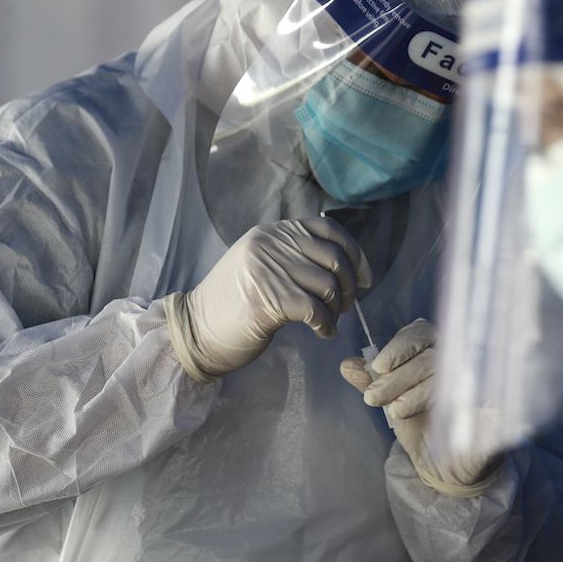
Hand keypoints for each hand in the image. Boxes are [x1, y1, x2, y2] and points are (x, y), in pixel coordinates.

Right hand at [167, 218, 371, 381]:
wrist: (196, 330)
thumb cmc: (233, 304)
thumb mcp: (261, 264)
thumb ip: (294, 255)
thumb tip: (345, 264)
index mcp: (272, 232)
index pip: (328, 229)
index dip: (355, 253)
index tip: (366, 277)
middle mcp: (271, 244)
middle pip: (334, 258)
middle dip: (350, 286)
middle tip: (346, 306)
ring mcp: (269, 270)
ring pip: (329, 285)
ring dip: (338, 309)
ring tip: (329, 321)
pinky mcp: (270, 300)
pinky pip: (318, 310)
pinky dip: (327, 324)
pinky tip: (323, 332)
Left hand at [340, 319, 503, 496]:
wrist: (447, 467)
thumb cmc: (422, 426)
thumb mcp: (393, 402)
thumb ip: (372, 383)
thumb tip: (346, 365)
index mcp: (438, 351)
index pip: (420, 334)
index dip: (399, 347)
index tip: (378, 367)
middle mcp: (463, 361)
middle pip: (430, 356)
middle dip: (398, 377)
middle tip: (373, 398)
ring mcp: (483, 382)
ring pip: (448, 375)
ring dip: (415, 392)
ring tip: (394, 412)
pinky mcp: (498, 406)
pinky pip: (474, 397)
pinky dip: (449, 404)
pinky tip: (429, 416)